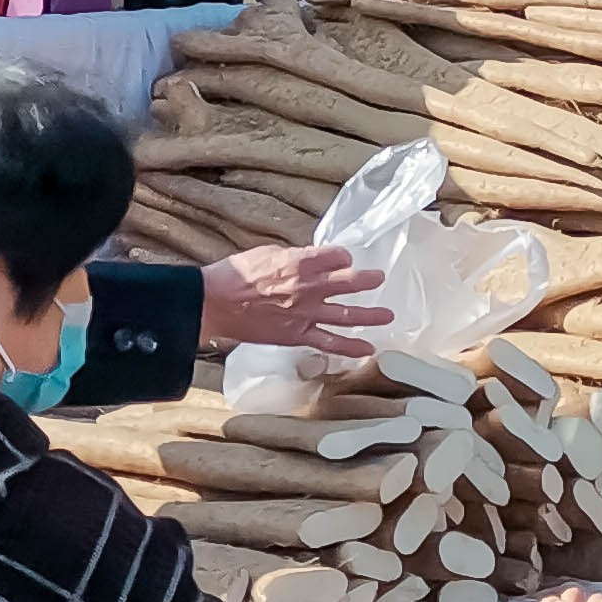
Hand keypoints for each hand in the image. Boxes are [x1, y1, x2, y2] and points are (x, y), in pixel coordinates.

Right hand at [199, 245, 390, 354]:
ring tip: (388, 315)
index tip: (343, 259)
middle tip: (379, 278)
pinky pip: (330, 343)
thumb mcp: (266, 252)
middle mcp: (308, 287)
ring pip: (347, 314)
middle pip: (349, 282)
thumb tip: (309, 259)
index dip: (342, 256)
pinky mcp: (297, 335)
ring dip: (371, 314)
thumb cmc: (235, 275)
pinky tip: (368, 348)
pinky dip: (350, 347)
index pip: (336, 256)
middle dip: (368, 280)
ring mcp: (305, 314)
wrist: (213, 303)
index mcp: (299, 262)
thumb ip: (293, 257)